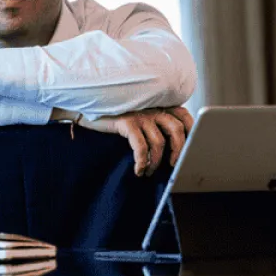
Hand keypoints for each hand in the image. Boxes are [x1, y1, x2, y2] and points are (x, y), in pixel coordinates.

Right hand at [77, 107, 193, 176]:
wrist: (84, 107)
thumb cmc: (112, 115)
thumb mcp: (136, 115)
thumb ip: (153, 122)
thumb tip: (170, 148)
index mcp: (157, 103)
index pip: (183, 115)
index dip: (191, 131)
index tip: (190, 148)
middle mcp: (151, 106)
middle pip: (176, 129)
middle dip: (178, 151)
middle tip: (173, 165)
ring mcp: (139, 113)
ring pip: (159, 141)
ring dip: (156, 162)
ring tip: (148, 171)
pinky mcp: (126, 121)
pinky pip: (141, 146)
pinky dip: (142, 161)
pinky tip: (138, 170)